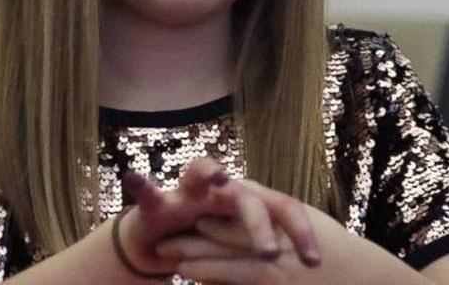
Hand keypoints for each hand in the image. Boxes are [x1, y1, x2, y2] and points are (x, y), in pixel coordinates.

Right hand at [114, 158, 321, 277]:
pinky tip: (133, 176)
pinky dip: (141, 186)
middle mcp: (226, 191)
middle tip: (268, 253)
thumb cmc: (213, 247)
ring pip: (205, 176)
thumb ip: (268, 264)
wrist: (162, 244)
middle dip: (260, 225)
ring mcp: (192, 193)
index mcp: (253, 204)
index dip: (302, 234)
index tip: (315, 262)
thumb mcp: (244, 258)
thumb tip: (311, 280)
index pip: (285, 211)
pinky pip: (150, 194)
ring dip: (211, 174)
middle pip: (251, 198)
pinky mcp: (159, 204)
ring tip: (218, 177)